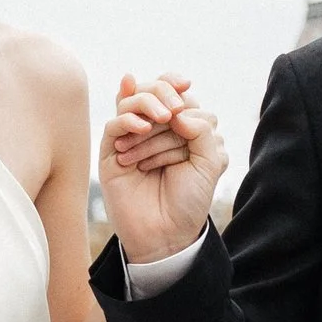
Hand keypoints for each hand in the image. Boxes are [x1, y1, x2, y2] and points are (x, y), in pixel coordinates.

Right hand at [99, 72, 226, 265]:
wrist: (167, 234)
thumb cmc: (189, 199)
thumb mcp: (209, 161)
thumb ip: (201, 129)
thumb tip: (176, 110)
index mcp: (179, 129)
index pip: (174, 93)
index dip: (176, 87)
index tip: (185, 87)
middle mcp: (154, 130)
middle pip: (150, 91)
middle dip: (162, 92)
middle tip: (173, 110)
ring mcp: (131, 139)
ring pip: (131, 103)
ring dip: (148, 105)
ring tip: (162, 119)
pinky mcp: (111, 152)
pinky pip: (115, 124)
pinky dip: (128, 119)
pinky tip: (142, 128)